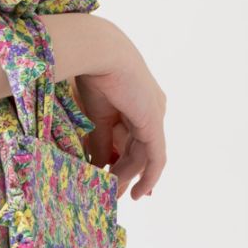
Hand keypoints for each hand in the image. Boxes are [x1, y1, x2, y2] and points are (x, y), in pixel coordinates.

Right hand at [72, 42, 166, 200]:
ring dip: (130, 176)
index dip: (125, 158)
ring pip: (144, 156)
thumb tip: (100, 163)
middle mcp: (151, 108)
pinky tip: (141, 192)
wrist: (99, 53)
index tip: (113, 177)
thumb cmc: (92, 73)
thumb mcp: (96, 115)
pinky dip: (149, 176)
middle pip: (139, 148)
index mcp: (137, 100)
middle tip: (114, 193)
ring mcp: (154, 116)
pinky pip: (155, 158)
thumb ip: (101, 141)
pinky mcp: (154, 124)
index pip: (134, 136)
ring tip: (115, 194)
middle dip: (127, 172)